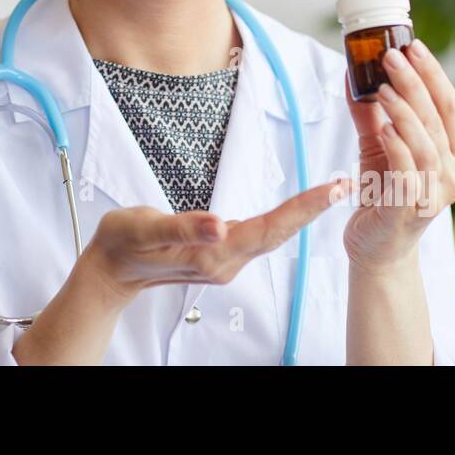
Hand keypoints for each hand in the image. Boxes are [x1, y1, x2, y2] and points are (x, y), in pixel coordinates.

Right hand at [82, 178, 353, 302]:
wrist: (110, 270)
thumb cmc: (122, 243)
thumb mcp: (143, 229)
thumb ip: (182, 227)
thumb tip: (219, 224)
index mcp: (212, 254)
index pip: (268, 229)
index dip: (302, 208)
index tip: (331, 190)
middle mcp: (224, 262)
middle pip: (277, 233)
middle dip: (312, 208)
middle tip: (344, 184)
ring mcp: (223, 261)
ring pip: (271, 236)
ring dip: (301, 214)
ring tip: (329, 192)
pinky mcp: (218, 254)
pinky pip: (259, 237)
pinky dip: (282, 220)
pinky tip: (293, 210)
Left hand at [342, 39, 454, 274]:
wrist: (376, 248)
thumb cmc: (382, 193)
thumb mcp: (378, 145)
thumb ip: (371, 112)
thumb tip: (353, 72)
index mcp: (453, 154)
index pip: (451, 106)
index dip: (434, 74)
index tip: (414, 46)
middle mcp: (453, 173)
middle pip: (438, 119)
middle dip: (415, 84)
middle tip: (393, 57)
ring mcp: (435, 194)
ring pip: (427, 145)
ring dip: (405, 113)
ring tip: (384, 89)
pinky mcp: (411, 210)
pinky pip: (408, 174)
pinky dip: (397, 148)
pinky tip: (384, 129)